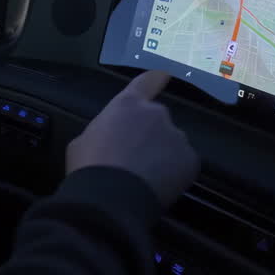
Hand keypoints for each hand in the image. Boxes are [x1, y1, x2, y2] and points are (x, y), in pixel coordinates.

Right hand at [67, 71, 199, 206]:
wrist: (110, 199)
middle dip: (150, 134)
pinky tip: (157, 186)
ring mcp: (176, 136)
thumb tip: (108, 138)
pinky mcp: (190, 159)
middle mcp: (156, 113)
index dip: (155, 79)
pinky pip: (183, 163)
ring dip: (162, 154)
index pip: (147, 81)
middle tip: (135, 158)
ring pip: (171, 142)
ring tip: (145, 177)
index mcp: (128, 105)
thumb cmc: (89, 167)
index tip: (164, 75)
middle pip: (157, 119)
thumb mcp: (83, 141)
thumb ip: (103, 130)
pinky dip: (174, 172)